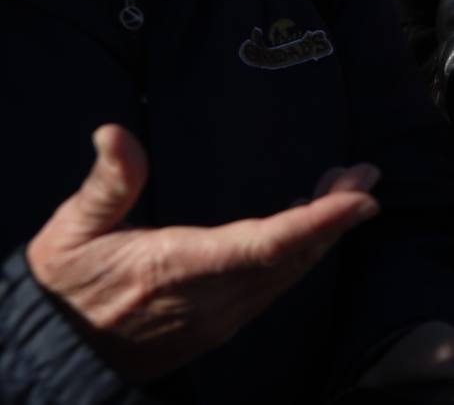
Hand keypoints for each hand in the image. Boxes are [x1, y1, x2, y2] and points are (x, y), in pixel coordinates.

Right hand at [26, 125, 380, 381]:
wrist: (55, 353)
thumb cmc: (64, 284)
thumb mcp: (72, 230)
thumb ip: (108, 183)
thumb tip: (115, 132)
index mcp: (177, 268)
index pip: (264, 245)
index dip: (318, 222)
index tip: (361, 198)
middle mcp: (210, 300)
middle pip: (291, 257)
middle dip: (336, 216)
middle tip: (366, 173)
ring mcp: (219, 319)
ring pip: (288, 274)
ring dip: (324, 232)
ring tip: (349, 188)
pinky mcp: (221, 326)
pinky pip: (274, 287)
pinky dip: (301, 252)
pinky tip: (312, 224)